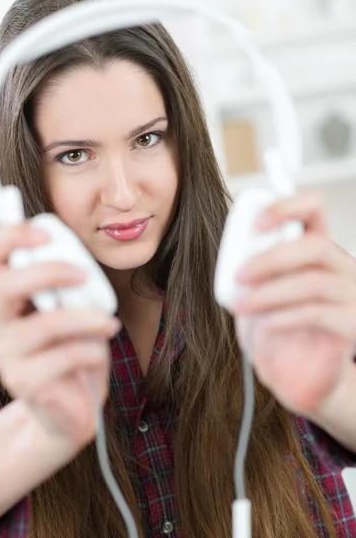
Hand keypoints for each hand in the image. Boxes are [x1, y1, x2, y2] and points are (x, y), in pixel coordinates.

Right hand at [0, 223, 120, 452]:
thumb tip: (78, 259)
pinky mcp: (22, 383)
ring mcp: (5, 354)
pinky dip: (90, 350)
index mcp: (7, 297)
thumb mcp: (76, 310)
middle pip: (7, 284)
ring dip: (86, 318)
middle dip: (51, 272)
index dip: (12, 236)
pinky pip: (62, 356)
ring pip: (44, 323)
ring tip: (108, 323)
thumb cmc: (75, 350)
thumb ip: (71, 284)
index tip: (46, 233)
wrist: (73, 408)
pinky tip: (99, 352)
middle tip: (85, 275)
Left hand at [232, 190, 355, 416]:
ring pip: (312, 282)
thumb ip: (260, 271)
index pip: (313, 208)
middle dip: (271, 259)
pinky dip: (284, 316)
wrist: (311, 369)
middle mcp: (342, 265)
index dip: (287, 207)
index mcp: (321, 248)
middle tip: (239, 274)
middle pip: (315, 246)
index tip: (257, 224)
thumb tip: (233, 262)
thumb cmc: (288, 322)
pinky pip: (316, 313)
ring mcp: (351, 293)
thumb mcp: (272, 289)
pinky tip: (266, 323)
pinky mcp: (351, 322)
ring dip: (269, 293)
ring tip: (243, 304)